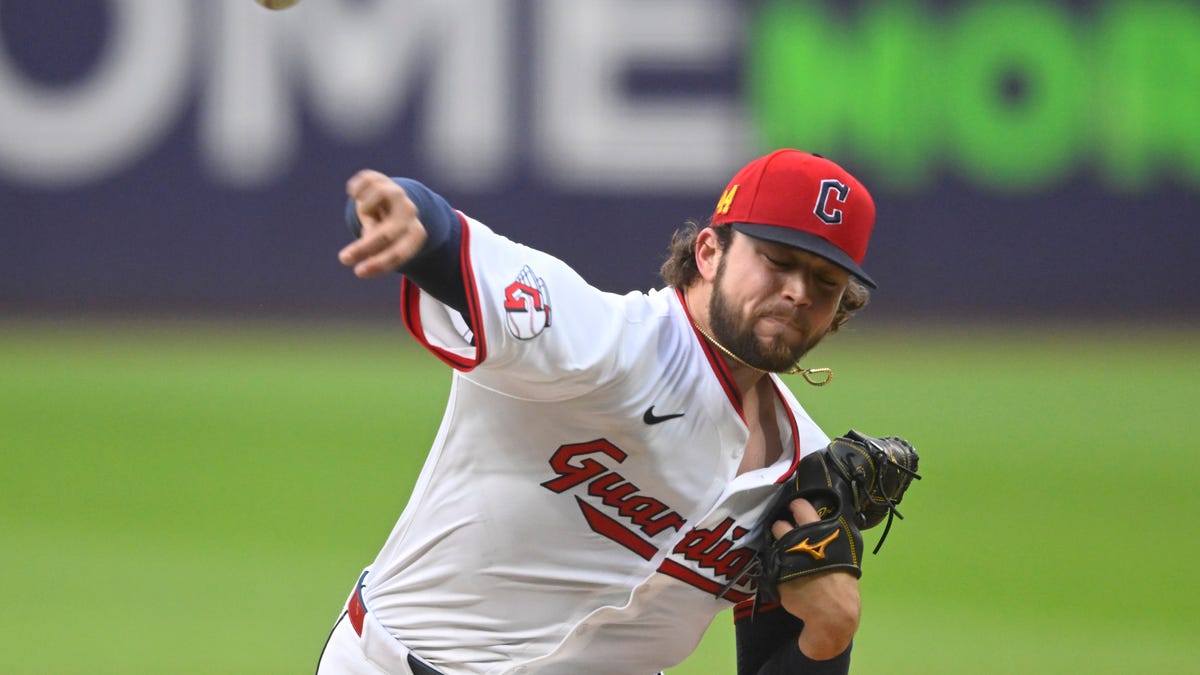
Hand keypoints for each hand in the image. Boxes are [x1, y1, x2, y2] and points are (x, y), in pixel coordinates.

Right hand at [338, 170, 428, 277]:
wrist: (391, 200)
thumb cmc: (386, 228)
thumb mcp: (385, 242)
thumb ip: (378, 249)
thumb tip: (371, 257)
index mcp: (415, 233)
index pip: (399, 252)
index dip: (379, 263)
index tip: (359, 273)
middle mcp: (409, 213)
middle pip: (387, 233)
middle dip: (364, 247)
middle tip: (343, 259)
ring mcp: (397, 194)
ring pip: (376, 203)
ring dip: (365, 210)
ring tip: (364, 212)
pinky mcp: (380, 179)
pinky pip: (365, 182)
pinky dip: (356, 188)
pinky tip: (354, 193)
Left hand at [772, 498, 860, 659]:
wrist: (832, 611)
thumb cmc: (841, 580)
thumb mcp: (843, 550)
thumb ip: (829, 534)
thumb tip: (821, 521)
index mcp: (818, 531)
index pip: (800, 505)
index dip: (795, 506)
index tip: (793, 509)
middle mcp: (798, 540)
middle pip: (779, 523)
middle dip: (780, 525)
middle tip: (785, 531)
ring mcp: (784, 556)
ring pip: (771, 540)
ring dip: (775, 543)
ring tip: (782, 549)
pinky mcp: (774, 573)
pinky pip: (770, 560)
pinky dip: (774, 561)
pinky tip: (781, 566)